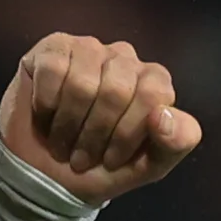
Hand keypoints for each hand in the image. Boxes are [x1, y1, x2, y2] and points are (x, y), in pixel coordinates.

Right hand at [0, 33, 201, 204]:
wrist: (51, 173)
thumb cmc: (103, 166)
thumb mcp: (150, 166)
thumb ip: (175, 143)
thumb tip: (163, 114)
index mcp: (154, 82)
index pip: (153, 95)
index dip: (128, 134)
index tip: (112, 159)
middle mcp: (124, 58)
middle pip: (116, 91)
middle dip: (96, 134)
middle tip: (82, 157)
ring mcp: (88, 49)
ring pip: (82, 83)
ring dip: (68, 125)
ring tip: (63, 143)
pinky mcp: (53, 47)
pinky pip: (52, 70)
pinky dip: (46, 105)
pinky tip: (45, 118)